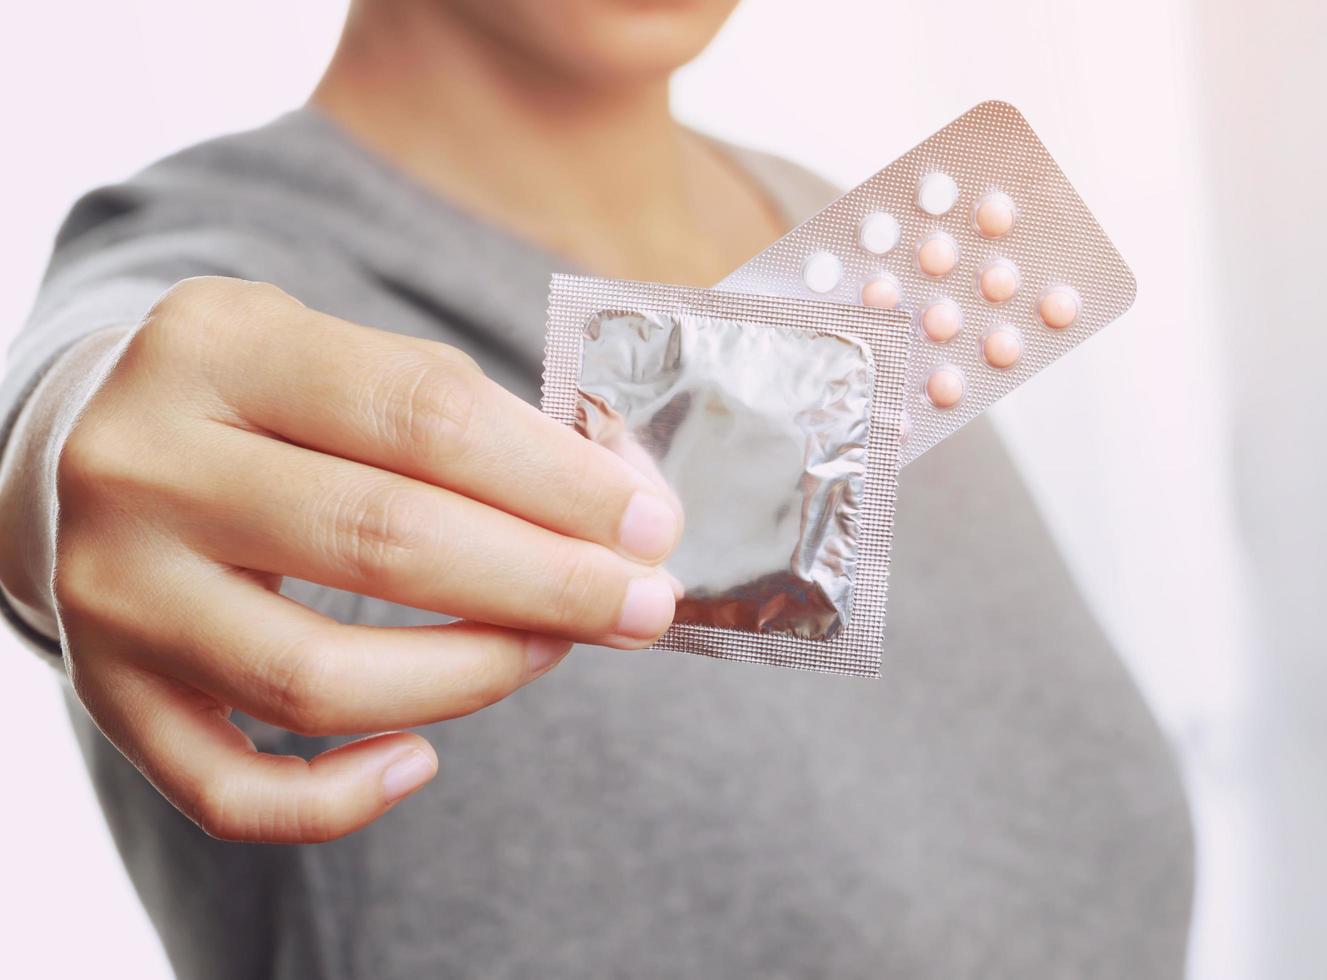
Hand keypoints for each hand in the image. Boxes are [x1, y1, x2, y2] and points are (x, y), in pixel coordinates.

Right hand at [40, 277, 681, 841]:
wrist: (93, 447)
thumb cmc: (266, 409)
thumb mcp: (345, 364)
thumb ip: (472, 423)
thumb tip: (626, 512)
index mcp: (220, 345)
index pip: (423, 414)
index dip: (559, 480)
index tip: (651, 525)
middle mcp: (145, 465)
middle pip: (382, 540)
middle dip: (547, 583)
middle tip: (643, 606)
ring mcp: (114, 589)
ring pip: (314, 678)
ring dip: (472, 676)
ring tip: (551, 650)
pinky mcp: (107, 692)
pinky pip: (229, 789)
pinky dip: (339, 799)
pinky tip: (420, 760)